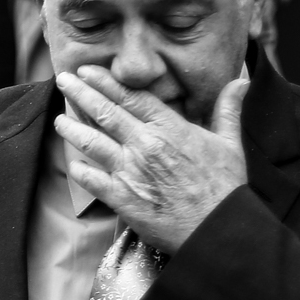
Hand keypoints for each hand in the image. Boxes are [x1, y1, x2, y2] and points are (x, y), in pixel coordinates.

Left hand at [55, 66, 248, 253]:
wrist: (216, 229)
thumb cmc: (224, 187)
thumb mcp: (230, 143)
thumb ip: (227, 110)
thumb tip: (239, 81)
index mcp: (170, 128)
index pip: (131, 96)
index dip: (106, 81)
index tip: (88, 70)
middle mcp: (145, 145)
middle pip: (105, 112)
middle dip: (81, 94)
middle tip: (64, 80)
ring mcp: (130, 171)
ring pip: (92, 143)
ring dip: (72, 129)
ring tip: (59, 119)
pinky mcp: (122, 198)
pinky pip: (92, 180)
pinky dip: (80, 171)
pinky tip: (72, 165)